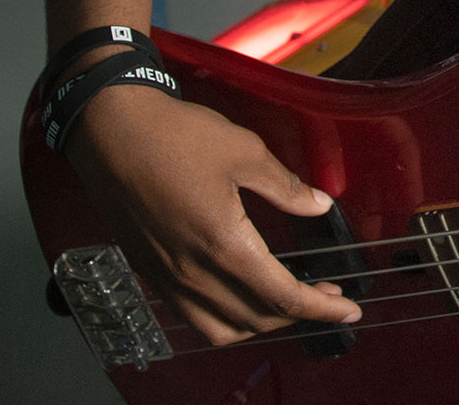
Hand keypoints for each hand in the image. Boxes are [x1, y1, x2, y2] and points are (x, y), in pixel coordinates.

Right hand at [65, 84, 362, 343]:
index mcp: (223, 245)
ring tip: (285, 301)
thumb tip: (317, 204)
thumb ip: (285, 187)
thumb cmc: (172, 136)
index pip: (284, 297)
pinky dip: (224, 318)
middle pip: (257, 319)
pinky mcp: (149, 270)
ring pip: (222, 328)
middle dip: (299, 314)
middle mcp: (193, 272)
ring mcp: (167, 276)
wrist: (110, 129)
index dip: (322, 309)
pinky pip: (192, 315)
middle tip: (326, 296)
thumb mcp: (245, 151)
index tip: (348, 310)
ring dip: (260, 322)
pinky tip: (239, 295)